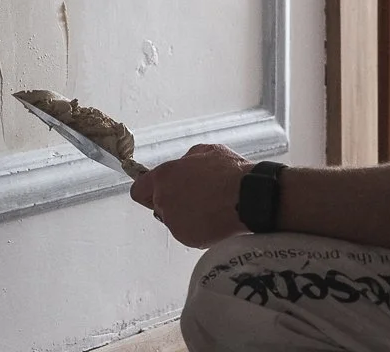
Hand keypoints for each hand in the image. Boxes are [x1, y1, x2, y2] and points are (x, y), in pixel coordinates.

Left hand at [130, 144, 252, 247]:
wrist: (250, 197)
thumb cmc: (230, 172)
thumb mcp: (205, 151)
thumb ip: (185, 161)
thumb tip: (182, 167)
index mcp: (165, 177)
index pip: (138, 190)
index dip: (148, 190)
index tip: (155, 191)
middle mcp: (165, 201)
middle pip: (158, 205)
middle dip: (172, 202)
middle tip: (195, 196)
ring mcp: (175, 222)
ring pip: (174, 220)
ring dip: (186, 215)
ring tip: (210, 207)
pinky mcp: (188, 239)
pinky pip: (188, 233)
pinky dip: (198, 228)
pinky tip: (214, 218)